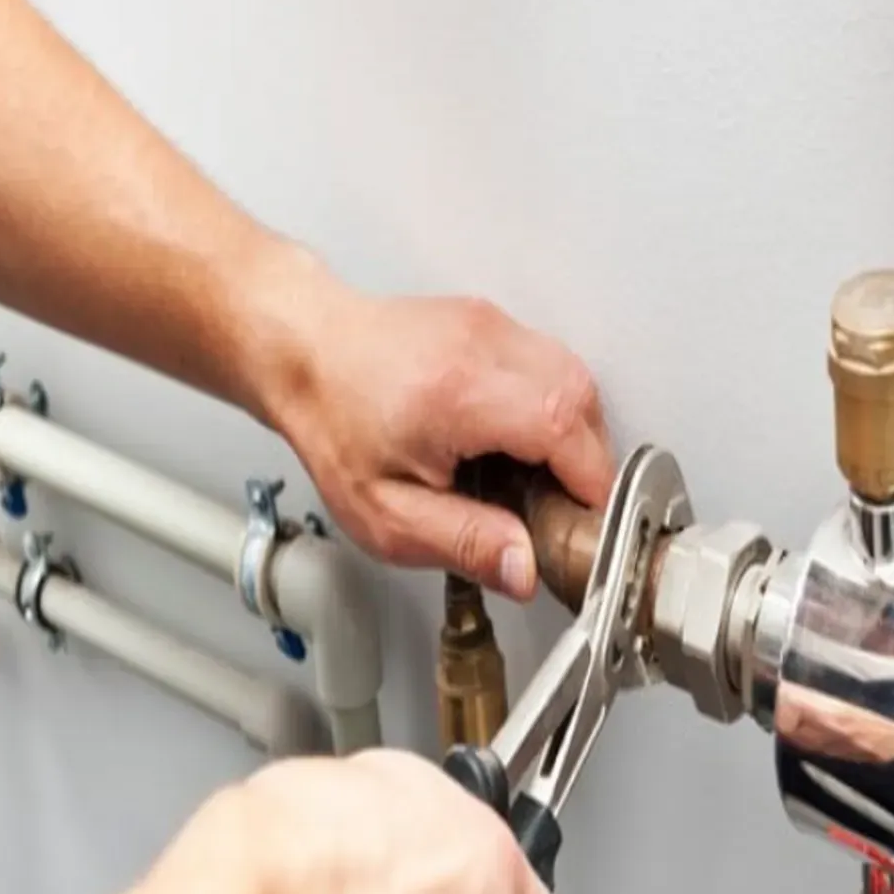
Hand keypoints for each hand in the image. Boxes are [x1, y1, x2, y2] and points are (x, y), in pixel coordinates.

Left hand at [252, 247, 615, 599]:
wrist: (302, 354)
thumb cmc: (334, 425)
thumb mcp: (387, 514)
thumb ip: (463, 543)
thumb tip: (525, 569)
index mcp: (459, 393)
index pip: (564, 428)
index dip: (590, 481)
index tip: (586, 521)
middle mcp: (484, 346)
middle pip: (583, 401)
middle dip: (588, 462)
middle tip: (561, 506)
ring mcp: (494, 326)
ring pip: (578, 381)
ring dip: (576, 437)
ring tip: (538, 477)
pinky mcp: (497, 324)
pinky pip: (554, 368)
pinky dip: (556, 411)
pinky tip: (520, 441)